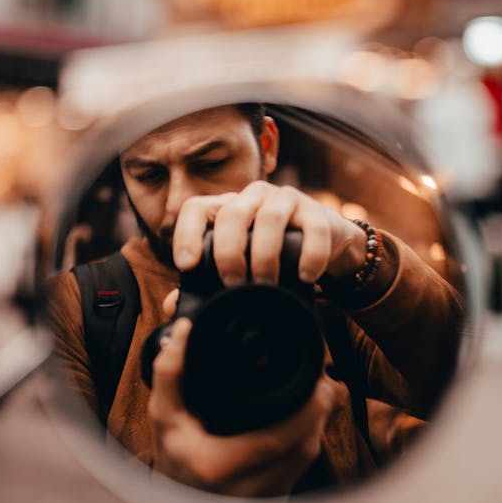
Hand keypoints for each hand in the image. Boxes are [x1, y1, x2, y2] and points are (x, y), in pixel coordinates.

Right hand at [147, 314, 336, 496]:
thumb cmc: (172, 457)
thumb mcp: (163, 416)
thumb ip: (170, 374)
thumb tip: (185, 331)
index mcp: (215, 467)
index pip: (275, 440)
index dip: (305, 412)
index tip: (317, 384)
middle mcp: (243, 492)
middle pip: (300, 450)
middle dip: (317, 414)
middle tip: (322, 385)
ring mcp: (261, 502)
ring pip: (304, 462)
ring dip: (315, 428)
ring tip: (316, 399)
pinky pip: (300, 471)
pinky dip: (305, 444)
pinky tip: (304, 424)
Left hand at [171, 181, 367, 286]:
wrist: (327, 245)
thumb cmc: (275, 256)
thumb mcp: (241, 265)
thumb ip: (207, 282)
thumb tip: (174, 304)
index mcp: (228, 208)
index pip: (196, 209)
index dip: (186, 234)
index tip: (186, 265)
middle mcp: (253, 198)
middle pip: (232, 214)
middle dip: (228, 252)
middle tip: (232, 283)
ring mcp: (286, 201)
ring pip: (270, 218)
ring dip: (265, 255)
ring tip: (266, 284)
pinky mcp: (317, 213)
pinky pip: (314, 230)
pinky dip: (310, 255)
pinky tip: (306, 277)